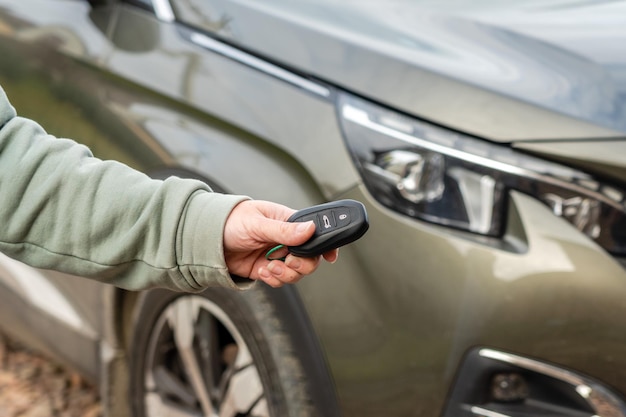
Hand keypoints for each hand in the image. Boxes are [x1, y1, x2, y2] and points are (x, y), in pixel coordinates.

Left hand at [223, 200, 338, 286]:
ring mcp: (277, 255)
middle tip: (288, 262)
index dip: (326, 245)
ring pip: (297, 272)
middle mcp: (286, 240)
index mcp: (289, 221)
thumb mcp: (258, 223)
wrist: (206, 239)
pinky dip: (273, 280)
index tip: (330, 256)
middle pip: (310, 258)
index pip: (315, 232)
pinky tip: (262, 271)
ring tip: (270, 267)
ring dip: (285, 274)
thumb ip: (284, 230)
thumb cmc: (230, 220)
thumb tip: (310, 229)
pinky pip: (280, 280)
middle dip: (302, 264)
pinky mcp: (266, 269)